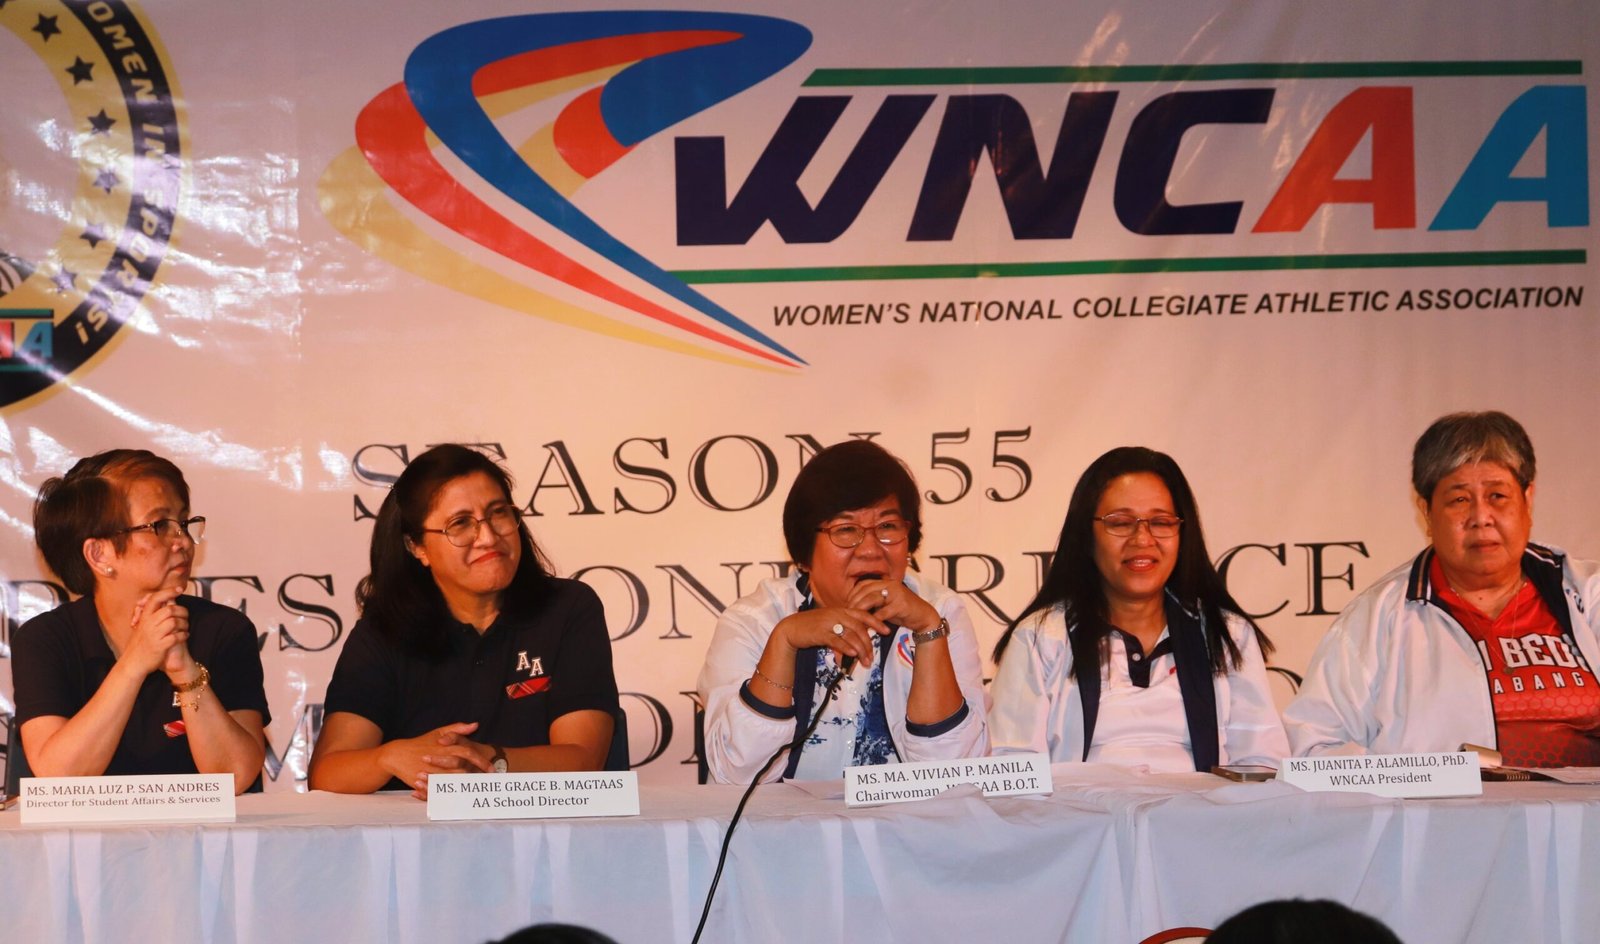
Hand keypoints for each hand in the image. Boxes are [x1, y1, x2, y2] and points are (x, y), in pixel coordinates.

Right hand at [123, 588, 188, 675]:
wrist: (133, 663)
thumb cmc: (140, 644)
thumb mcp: (142, 626)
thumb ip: (151, 614)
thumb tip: (164, 600)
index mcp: (144, 618)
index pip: (155, 598)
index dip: (168, 592)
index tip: (179, 589)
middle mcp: (148, 624)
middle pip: (169, 610)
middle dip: (182, 611)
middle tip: (185, 615)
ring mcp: (154, 635)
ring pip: (174, 622)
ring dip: (184, 623)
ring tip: (185, 627)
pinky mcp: (160, 646)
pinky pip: (176, 636)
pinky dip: (184, 635)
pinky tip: (185, 636)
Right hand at [378, 722, 491, 799]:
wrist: (397, 755)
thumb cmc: (420, 743)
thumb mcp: (438, 732)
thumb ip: (457, 728)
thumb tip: (476, 724)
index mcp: (446, 747)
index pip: (468, 753)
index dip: (481, 761)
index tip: (491, 769)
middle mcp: (440, 759)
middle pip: (463, 769)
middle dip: (477, 777)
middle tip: (488, 784)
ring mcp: (432, 772)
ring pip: (453, 782)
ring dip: (466, 787)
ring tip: (479, 792)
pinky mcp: (424, 782)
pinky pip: (440, 791)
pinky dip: (450, 795)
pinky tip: (460, 799)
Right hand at [775, 606, 890, 669]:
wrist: (791, 629)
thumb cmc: (812, 627)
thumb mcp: (830, 624)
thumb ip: (844, 630)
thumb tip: (857, 644)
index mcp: (841, 610)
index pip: (863, 614)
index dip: (876, 622)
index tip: (887, 630)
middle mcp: (836, 614)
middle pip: (859, 627)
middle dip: (869, 643)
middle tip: (873, 656)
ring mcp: (829, 623)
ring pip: (850, 635)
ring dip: (860, 650)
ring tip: (865, 661)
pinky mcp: (820, 633)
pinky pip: (836, 640)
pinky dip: (846, 647)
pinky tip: (852, 654)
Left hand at [846, 579, 941, 634]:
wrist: (923, 617)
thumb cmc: (903, 611)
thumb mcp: (886, 604)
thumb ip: (873, 603)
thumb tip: (854, 607)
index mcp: (885, 582)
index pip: (864, 584)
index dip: (853, 594)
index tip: (845, 604)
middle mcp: (890, 585)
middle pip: (865, 591)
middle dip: (854, 602)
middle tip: (846, 613)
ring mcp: (896, 593)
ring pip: (872, 599)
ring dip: (861, 610)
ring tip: (854, 619)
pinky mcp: (901, 605)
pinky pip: (883, 612)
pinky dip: (874, 620)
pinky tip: (869, 626)